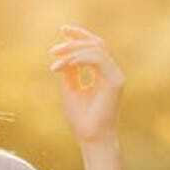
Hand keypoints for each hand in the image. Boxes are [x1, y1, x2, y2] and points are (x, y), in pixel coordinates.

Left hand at [47, 23, 124, 143]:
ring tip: (56, 59)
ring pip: (97, 49)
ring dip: (74, 51)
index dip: (79, 35)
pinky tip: (66, 64)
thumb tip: (63, 53)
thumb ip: (69, 71)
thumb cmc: (81, 119)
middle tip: (54, 49)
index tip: (63, 30)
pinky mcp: (116, 81)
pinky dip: (81, 59)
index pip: (94, 47)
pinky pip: (99, 60)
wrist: (90, 138)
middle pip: (96, 44)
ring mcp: (116, 75)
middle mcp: (111, 72)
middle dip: (74, 42)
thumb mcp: (70, 90)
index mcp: (102, 73)